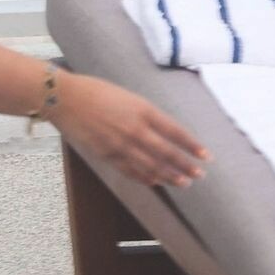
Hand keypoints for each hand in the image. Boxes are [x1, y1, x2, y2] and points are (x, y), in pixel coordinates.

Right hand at [51, 74, 210, 190]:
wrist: (68, 98)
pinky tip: (156, 181)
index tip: (206, 156)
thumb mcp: (130, 97)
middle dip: (185, 165)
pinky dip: (145, 177)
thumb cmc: (99, 91)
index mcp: (144, 110)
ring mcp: (120, 145)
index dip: (192, 146)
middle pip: (166, 152)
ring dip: (169, 176)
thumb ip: (146, 115)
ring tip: (184, 183)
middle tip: (200, 175)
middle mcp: (136, 129)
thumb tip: (163, 130)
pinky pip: (130, 170)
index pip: (175, 132)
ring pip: (150, 165)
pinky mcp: (107, 155)